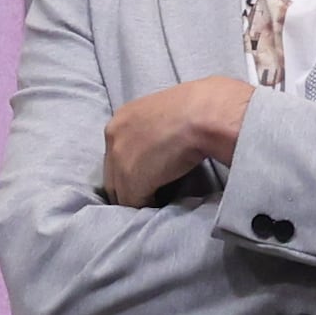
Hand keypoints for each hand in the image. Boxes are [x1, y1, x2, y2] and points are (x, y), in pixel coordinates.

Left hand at [100, 77, 255, 203]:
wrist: (204, 114)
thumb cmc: (197, 109)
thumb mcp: (165, 114)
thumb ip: (154, 130)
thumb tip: (160, 148)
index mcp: (121, 118)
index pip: (116, 151)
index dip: (129, 165)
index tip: (145, 173)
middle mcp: (113, 137)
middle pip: (112, 172)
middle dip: (127, 183)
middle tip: (147, 192)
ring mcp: (118, 159)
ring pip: (119, 190)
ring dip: (135, 197)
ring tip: (154, 200)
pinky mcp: (130, 181)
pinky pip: (132, 202)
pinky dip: (146, 205)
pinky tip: (160, 205)